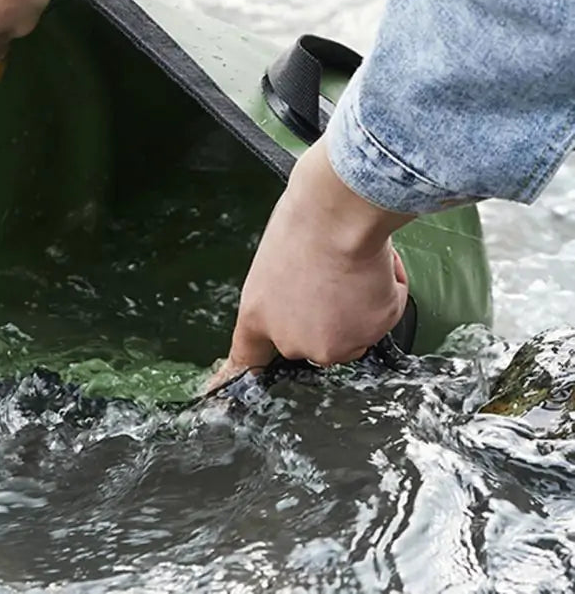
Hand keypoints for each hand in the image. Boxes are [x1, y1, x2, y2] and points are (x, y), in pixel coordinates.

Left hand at [207, 139, 413, 389]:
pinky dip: (388, 289)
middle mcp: (291, 340)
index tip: (217, 392)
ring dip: (361, 303)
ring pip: (353, 330)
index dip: (235, 377)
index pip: (244, 357)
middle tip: (332, 274)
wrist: (340, 212)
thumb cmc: (305, 220)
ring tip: (352, 262)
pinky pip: (385, 312)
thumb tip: (308, 294)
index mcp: (257, 315)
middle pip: (313, 339)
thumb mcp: (276, 260)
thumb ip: (285, 292)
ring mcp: (331, 344)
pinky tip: (374, 264)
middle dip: (328, 315)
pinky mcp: (368, 336)